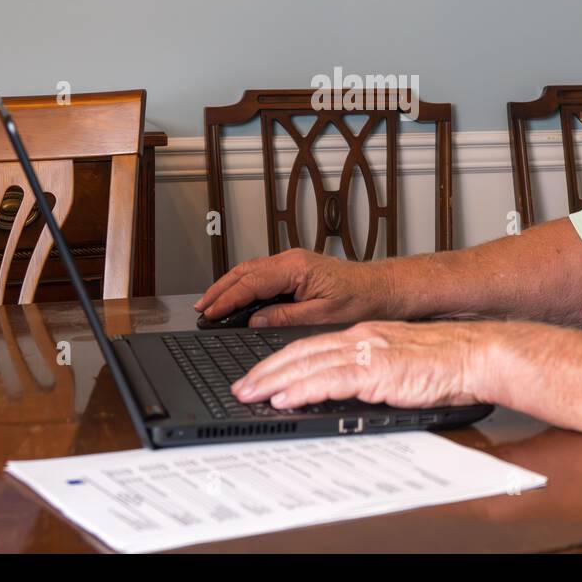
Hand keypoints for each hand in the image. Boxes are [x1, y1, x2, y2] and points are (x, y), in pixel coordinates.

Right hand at [194, 249, 392, 326]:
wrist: (380, 289)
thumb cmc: (360, 299)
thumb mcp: (322, 315)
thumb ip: (285, 317)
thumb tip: (254, 321)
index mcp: (296, 268)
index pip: (251, 282)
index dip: (228, 299)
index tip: (211, 313)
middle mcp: (291, 260)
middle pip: (244, 272)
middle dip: (220, 290)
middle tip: (201, 308)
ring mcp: (292, 263)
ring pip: (250, 271)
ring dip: (229, 287)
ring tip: (211, 304)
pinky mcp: (295, 270)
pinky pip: (262, 274)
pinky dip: (244, 286)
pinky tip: (236, 298)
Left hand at [231, 320, 495, 409]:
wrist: (477, 355)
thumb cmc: (448, 364)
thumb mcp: (400, 364)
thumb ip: (371, 372)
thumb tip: (346, 390)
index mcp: (366, 336)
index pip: (311, 346)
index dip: (281, 361)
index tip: (260, 376)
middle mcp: (362, 339)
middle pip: (301, 352)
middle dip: (266, 371)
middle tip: (241, 387)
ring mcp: (369, 352)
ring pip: (307, 363)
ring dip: (273, 381)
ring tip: (250, 395)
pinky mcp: (378, 371)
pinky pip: (330, 380)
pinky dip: (302, 389)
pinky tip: (284, 398)